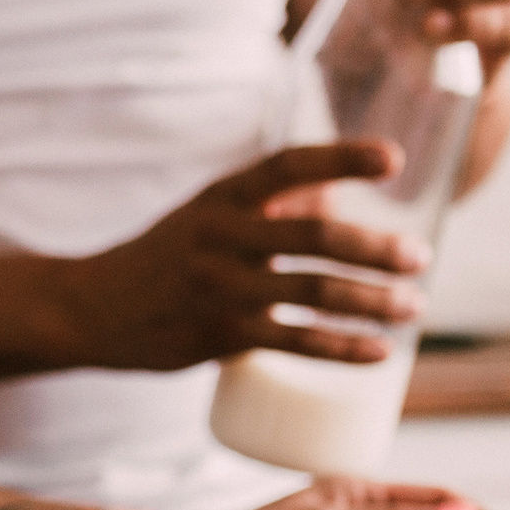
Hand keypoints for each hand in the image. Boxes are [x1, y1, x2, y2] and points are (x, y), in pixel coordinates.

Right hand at [68, 143, 424, 369]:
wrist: (88, 310)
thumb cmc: (163, 259)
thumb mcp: (205, 217)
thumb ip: (268, 210)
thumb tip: (340, 206)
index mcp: (220, 197)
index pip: (287, 166)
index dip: (341, 158)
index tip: (393, 159)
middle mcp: (220, 236)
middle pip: (315, 236)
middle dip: (376, 248)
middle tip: (421, 257)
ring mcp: (218, 287)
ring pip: (313, 292)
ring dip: (374, 300)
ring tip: (413, 305)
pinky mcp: (217, 335)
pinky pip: (293, 341)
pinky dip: (342, 348)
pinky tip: (380, 351)